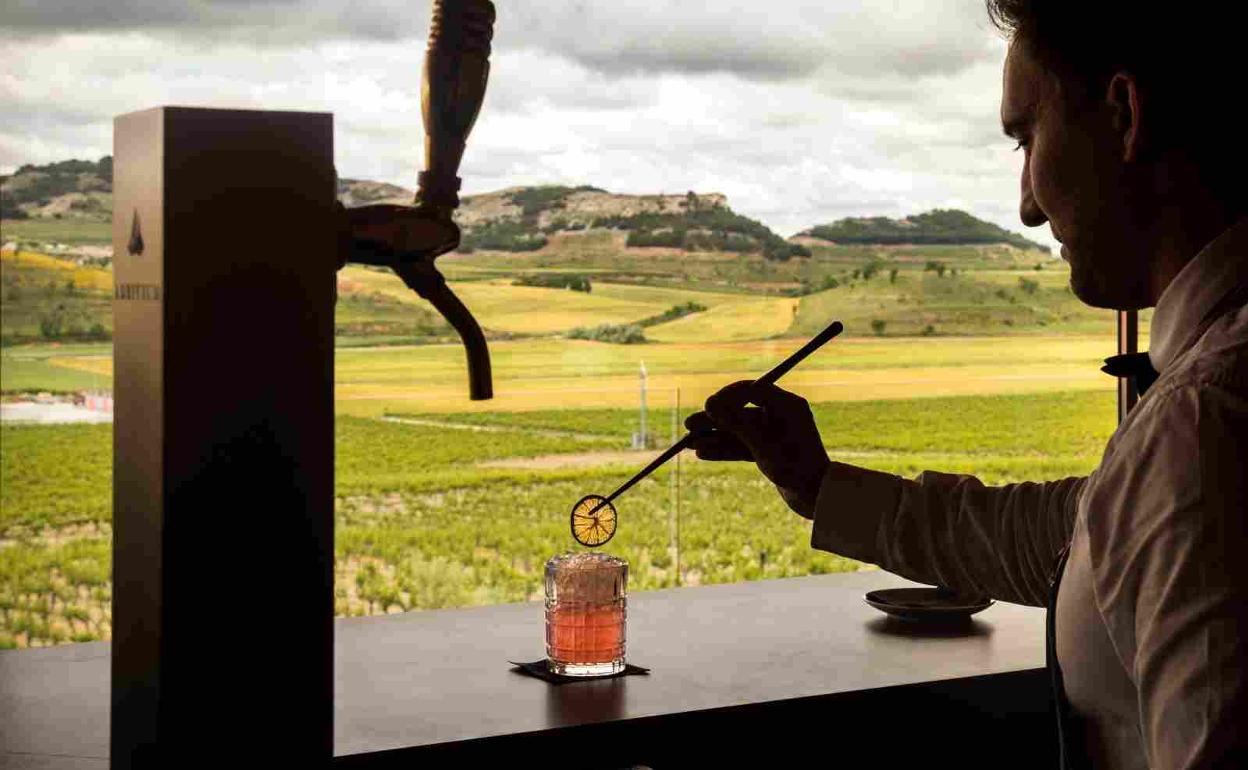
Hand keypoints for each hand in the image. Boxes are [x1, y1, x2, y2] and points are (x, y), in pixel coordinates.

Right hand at [685, 381, 829, 519]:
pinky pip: (743, 447)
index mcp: (786, 405)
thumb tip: (710, 403)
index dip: (727, 396)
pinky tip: (704, 454)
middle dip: (714, 420)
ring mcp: (775, 435)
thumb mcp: (761, 442)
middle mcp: (781, 416)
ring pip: (739, 432)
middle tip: (689, 425)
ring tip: (690, 444)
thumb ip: (735, 421)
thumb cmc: (793, 465)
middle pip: (740, 411)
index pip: (751, 390)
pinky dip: (725, 450)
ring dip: (715, 437)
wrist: (816, 497)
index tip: (707, 407)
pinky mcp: (770, 453)